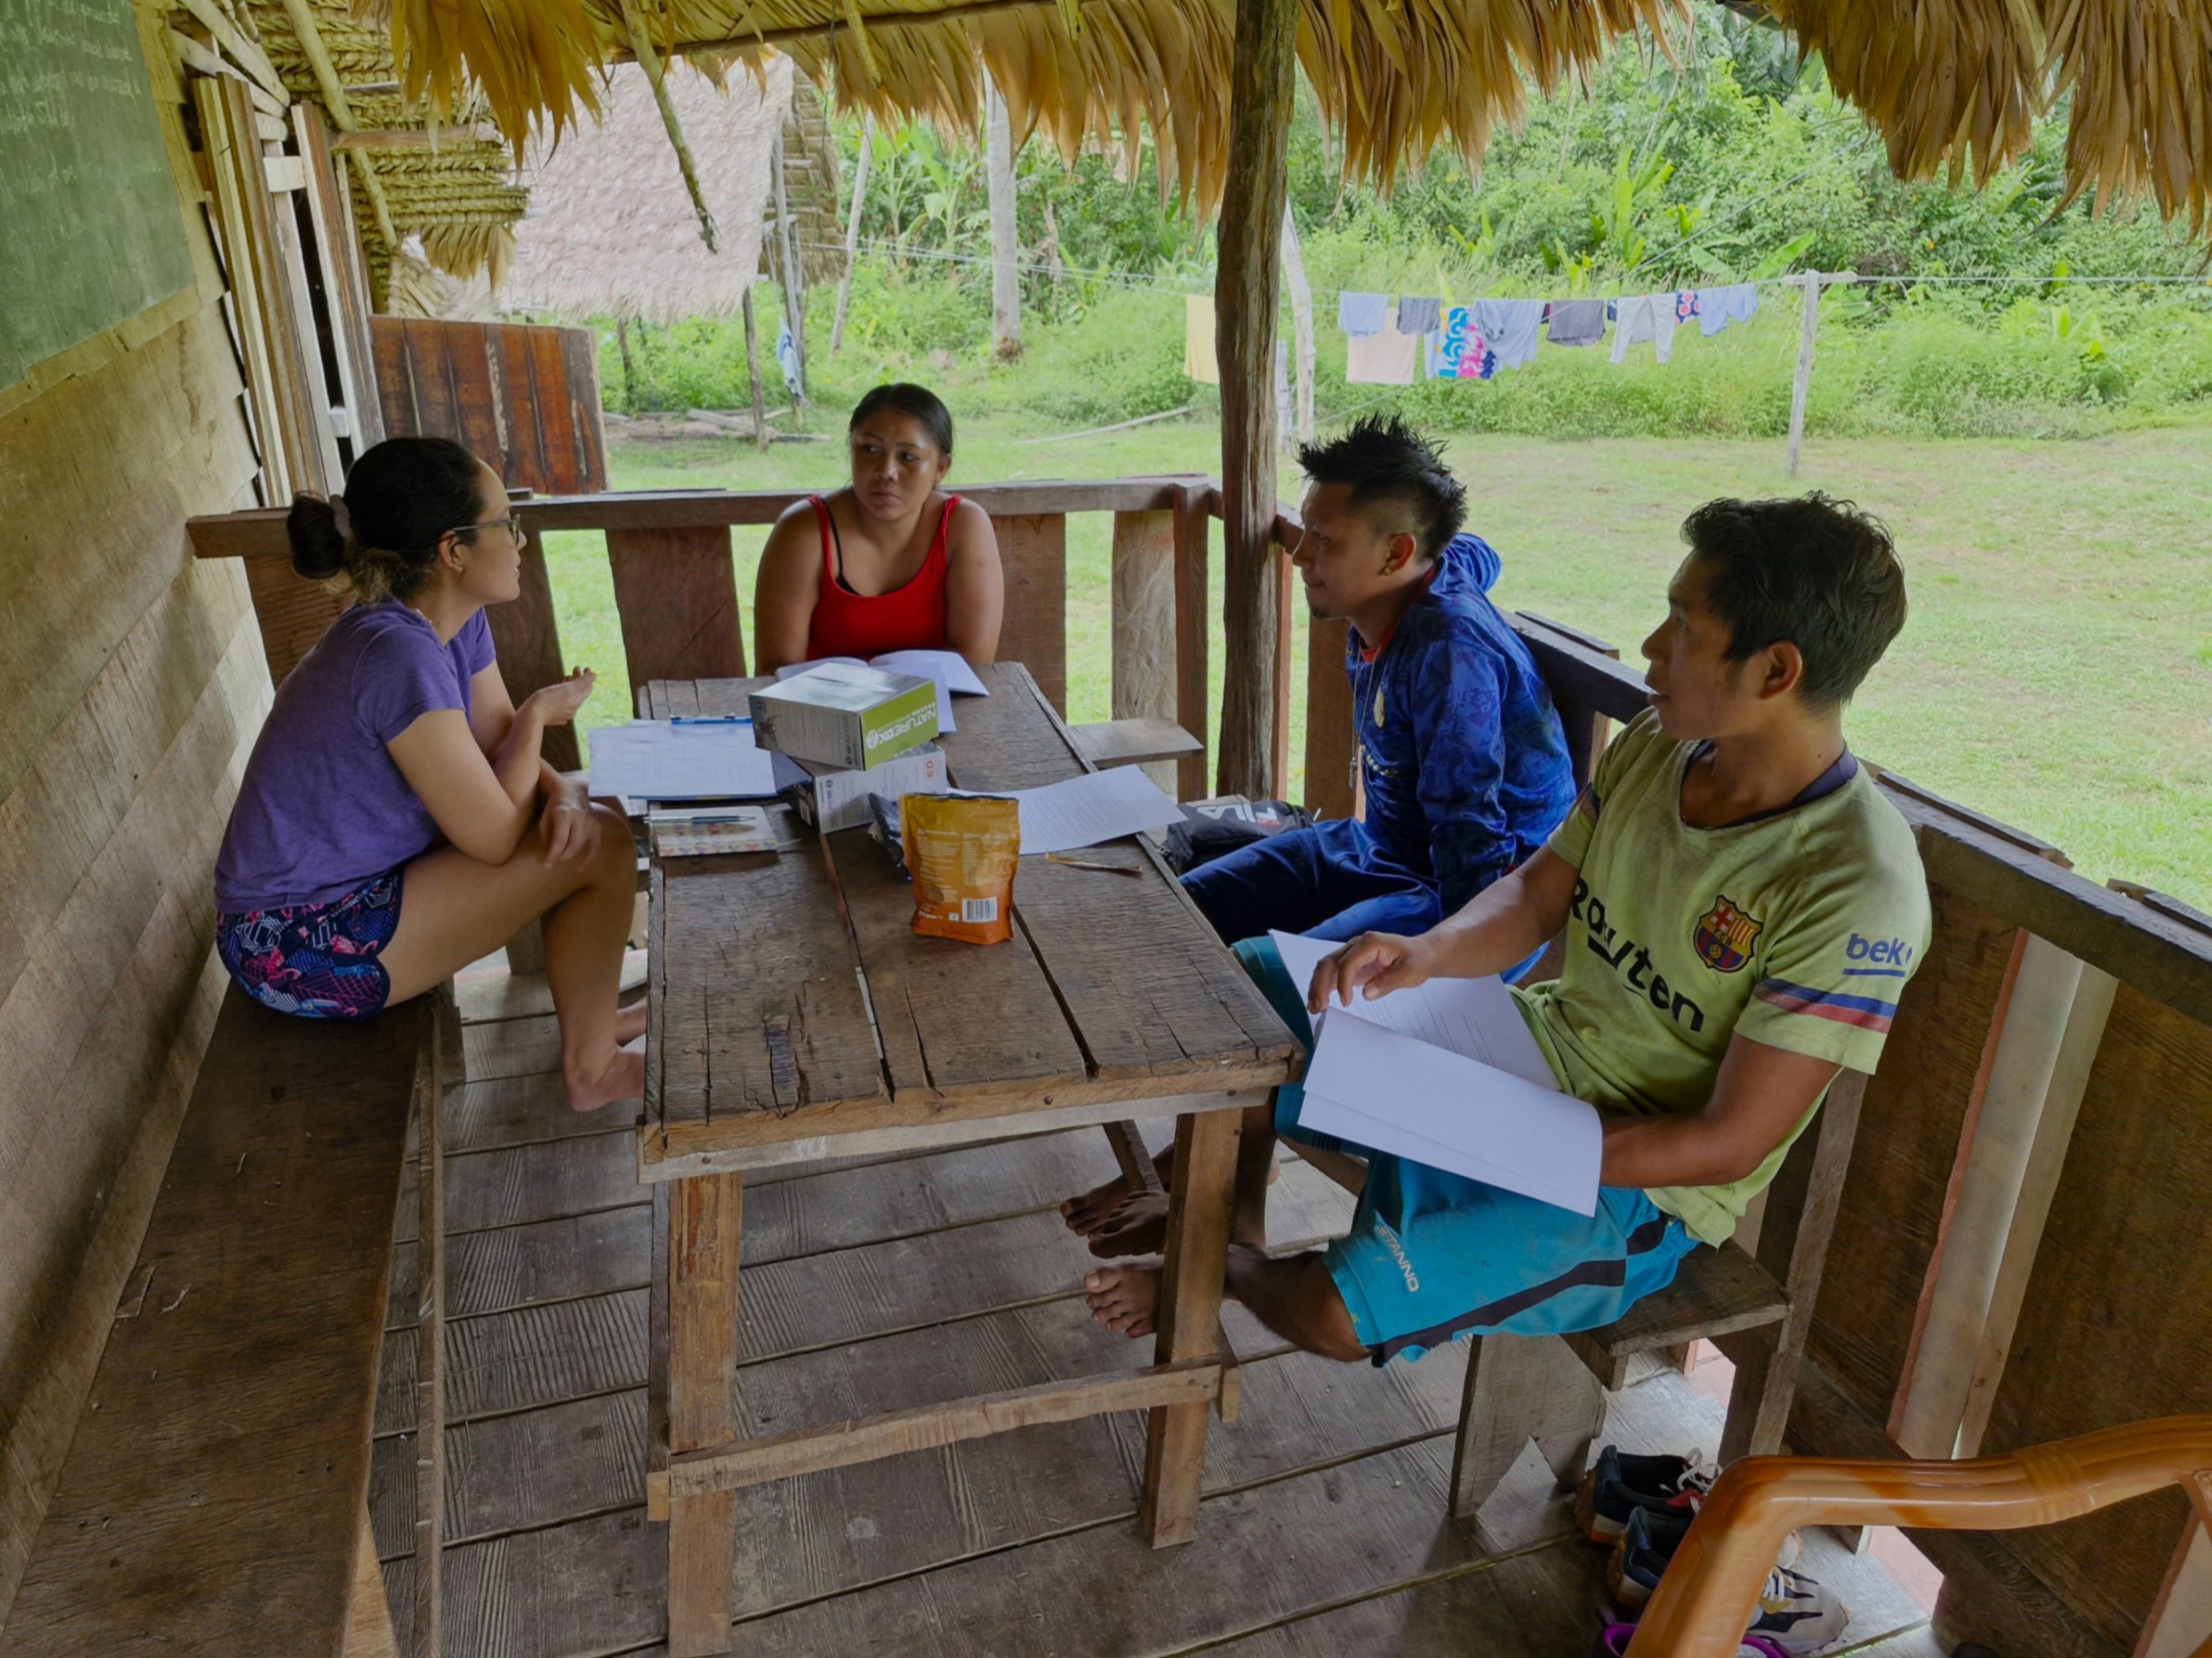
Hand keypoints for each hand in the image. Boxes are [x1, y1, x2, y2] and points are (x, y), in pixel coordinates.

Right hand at [525, 667, 595, 727]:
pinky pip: (562, 702)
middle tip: (576, 667)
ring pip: (571, 697)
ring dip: (571, 685)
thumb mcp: (567, 689)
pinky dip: (563, 693)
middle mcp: (572, 709)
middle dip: (579, 679)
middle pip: (580, 692)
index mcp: (577, 702)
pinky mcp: (554, 715)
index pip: (587, 688)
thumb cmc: (548, 700)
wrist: (531, 716)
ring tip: (568, 676)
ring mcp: (563, 713)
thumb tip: (594, 675)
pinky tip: (558, 689)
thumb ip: (581, 682)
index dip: (588, 677)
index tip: (586, 667)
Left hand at [539, 783, 600, 864]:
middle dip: (561, 857)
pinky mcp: (597, 826)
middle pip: (572, 845)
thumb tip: (550, 853)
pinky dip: (589, 858)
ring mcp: (590, 822)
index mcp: (564, 814)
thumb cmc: (555, 805)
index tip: (546, 864)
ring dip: (570, 857)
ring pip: (581, 846)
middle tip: (553, 863)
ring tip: (561, 861)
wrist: (572, 791)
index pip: (560, 840)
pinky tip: (580, 868)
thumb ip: (546, 835)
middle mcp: (579, 818)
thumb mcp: (545, 817)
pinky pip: (595, 845)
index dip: (553, 855)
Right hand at [1306, 931, 1433, 1013]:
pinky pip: (1331, 974)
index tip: (1346, 1002)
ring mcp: (1351, 954)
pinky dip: (1323, 988)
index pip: (1348, 962)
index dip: (1343, 982)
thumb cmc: (1417, 959)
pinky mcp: (1351, 965)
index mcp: (1370, 943)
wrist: (1421, 954)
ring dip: (1317, 987)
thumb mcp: (1410, 972)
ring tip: (1314, 1008)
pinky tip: (1319, 1002)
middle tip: (1320, 1006)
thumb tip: (1366, 993)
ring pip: (1326, 968)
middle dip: (1320, 984)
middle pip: (1329, 962)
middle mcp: (1356, 945)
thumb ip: (1388, 982)